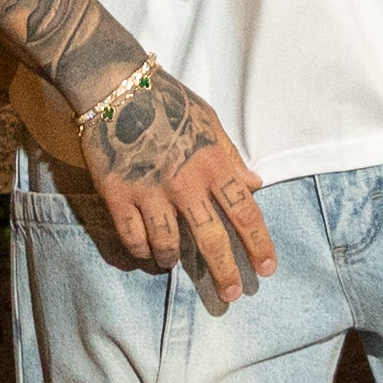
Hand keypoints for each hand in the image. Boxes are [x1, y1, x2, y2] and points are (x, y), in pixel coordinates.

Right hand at [80, 66, 276, 308]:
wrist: (115, 86)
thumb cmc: (168, 101)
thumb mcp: (209, 122)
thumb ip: (231, 157)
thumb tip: (255, 186)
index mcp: (212, 163)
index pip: (244, 211)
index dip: (258, 242)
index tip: (267, 268)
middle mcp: (184, 182)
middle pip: (211, 238)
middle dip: (225, 271)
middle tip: (232, 295)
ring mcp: (149, 191)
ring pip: (167, 244)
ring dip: (172, 260)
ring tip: (173, 264)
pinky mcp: (118, 195)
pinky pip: (132, 237)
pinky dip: (141, 251)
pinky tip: (146, 253)